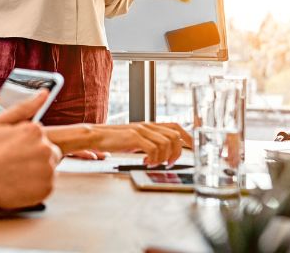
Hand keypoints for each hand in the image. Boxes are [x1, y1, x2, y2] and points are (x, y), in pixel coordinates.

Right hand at [0, 90, 59, 209]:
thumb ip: (25, 107)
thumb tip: (45, 92)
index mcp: (35, 130)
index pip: (39, 138)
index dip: (24, 145)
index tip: (10, 152)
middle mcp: (45, 149)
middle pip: (47, 153)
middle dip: (33, 157)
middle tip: (11, 164)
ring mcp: (47, 171)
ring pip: (47, 169)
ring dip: (35, 172)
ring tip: (13, 175)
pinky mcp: (45, 190)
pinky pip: (46, 186)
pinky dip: (35, 187)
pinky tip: (17, 185)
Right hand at [46, 122, 191, 165]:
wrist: (95, 136)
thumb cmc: (114, 140)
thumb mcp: (135, 139)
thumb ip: (149, 142)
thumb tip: (163, 153)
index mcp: (150, 125)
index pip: (176, 127)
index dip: (188, 137)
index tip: (193, 150)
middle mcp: (148, 125)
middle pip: (175, 135)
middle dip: (178, 152)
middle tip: (169, 163)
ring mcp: (142, 130)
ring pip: (166, 143)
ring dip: (164, 157)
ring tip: (155, 164)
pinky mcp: (134, 137)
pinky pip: (153, 149)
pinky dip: (153, 159)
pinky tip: (145, 162)